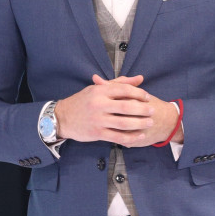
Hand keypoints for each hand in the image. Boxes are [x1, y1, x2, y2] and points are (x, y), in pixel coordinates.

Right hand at [54, 75, 179, 146]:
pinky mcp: (97, 133)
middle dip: (142, 109)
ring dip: (139, 123)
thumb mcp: (97, 89)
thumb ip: (119, 83)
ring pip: (124, 122)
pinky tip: (139, 136)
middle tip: (152, 110)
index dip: (139, 93)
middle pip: (126, 106)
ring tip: (149, 123)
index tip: (147, 97)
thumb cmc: (82, 101)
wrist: (62, 117)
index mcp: (100, 91)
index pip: (124, 90)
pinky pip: (118, 136)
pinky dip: (130, 137)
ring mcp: (98, 119)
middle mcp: (99, 104)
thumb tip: (140, 79)